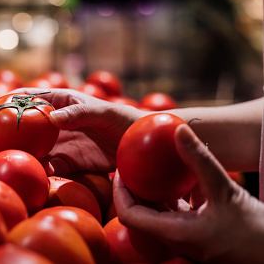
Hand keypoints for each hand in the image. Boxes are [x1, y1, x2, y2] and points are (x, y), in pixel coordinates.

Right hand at [17, 88, 144, 174]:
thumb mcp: (102, 112)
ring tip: (9, 160)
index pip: (31, 97)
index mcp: (61, 102)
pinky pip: (49, 167)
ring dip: (22, 153)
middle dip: (10, 131)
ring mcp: (60, 143)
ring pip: (34, 148)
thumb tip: (51, 117)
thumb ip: (78, 113)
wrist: (140, 145)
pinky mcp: (69, 162)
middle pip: (27, 126)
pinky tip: (35, 173)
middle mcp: (56, 122)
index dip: (11, 100)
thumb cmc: (123, 119)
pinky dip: (41, 170)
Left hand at [114, 124, 263, 262]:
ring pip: (158, 213)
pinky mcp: (196, 235)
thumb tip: (179, 129)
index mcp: (173, 233)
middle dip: (134, 188)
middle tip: (133, 164)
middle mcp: (174, 239)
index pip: (128, 214)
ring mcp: (184, 239)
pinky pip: (176, 214)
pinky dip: (173, 197)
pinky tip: (180, 179)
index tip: (120, 169)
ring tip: (151, 167)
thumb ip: (199, 159)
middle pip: (140, 213)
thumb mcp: (224, 189)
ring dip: (153, 191)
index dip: (119, 191)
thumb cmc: (253, 229)